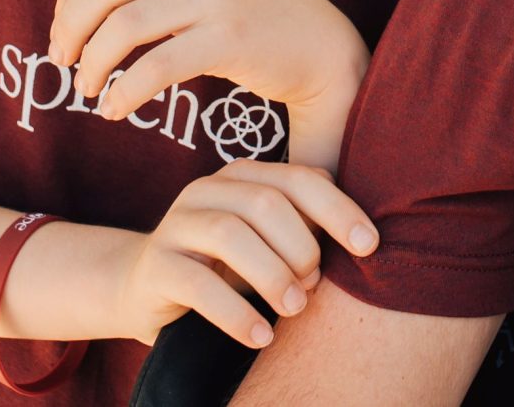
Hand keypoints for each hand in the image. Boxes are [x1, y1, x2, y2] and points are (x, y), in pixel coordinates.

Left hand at [48, 0, 369, 167]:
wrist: (324, 48)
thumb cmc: (252, 16)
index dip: (70, 1)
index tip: (63, 37)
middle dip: (71, 29)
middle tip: (64, 64)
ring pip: (124, 25)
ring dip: (93, 63)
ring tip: (89, 90)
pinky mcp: (232, 38)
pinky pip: (156, 66)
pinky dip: (125, 92)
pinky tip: (117, 109)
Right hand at [107, 162, 380, 348]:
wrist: (144, 290)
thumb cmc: (223, 267)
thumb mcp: (267, 244)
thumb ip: (305, 229)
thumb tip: (361, 237)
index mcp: (242, 177)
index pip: (299, 179)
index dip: (338, 210)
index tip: (369, 246)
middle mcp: (206, 190)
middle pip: (266, 204)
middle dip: (301, 247)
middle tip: (313, 287)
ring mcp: (175, 225)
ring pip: (230, 235)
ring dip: (272, 275)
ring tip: (295, 308)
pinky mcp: (155, 266)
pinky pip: (198, 285)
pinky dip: (236, 313)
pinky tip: (261, 336)